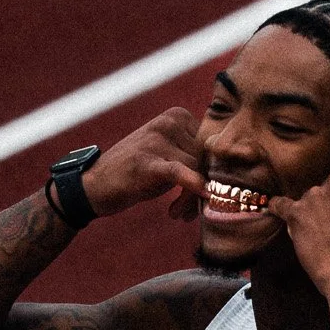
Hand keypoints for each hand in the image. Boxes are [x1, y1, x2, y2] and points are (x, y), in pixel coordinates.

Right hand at [81, 108, 204, 218]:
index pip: (212, 146)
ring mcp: (157, 140)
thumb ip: (197, 157)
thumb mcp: (170, 156)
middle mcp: (169, 122)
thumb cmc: (138, 173)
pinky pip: (179, 172)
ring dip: (191, 199)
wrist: (97, 184)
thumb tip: (232, 176)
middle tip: (187, 211)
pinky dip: (192, 187)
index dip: (211, 173)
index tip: (201, 196)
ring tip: (178, 213)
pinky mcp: (147, 161)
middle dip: (203, 187)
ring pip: (197, 171)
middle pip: (206, 159)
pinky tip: (193, 203)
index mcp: (178, 116)